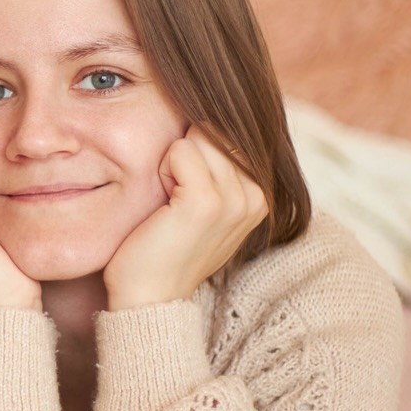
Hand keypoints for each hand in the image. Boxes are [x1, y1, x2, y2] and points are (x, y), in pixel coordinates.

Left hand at [102, 126, 269, 310]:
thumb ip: (219, 165)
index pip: (226, 133)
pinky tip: (164, 206)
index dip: (195, 157)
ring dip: (171, 166)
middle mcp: (256, 195)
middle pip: (212, 131)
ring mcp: (235, 199)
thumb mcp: (204, 202)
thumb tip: (208, 116)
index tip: (189, 200)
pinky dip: (162, 172)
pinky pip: (179, 150)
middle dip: (183, 158)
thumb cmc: (165, 245)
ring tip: (171, 206)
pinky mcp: (207, 202)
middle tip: (175, 202)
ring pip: (195, 138)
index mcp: (261, 193)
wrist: (149, 295)